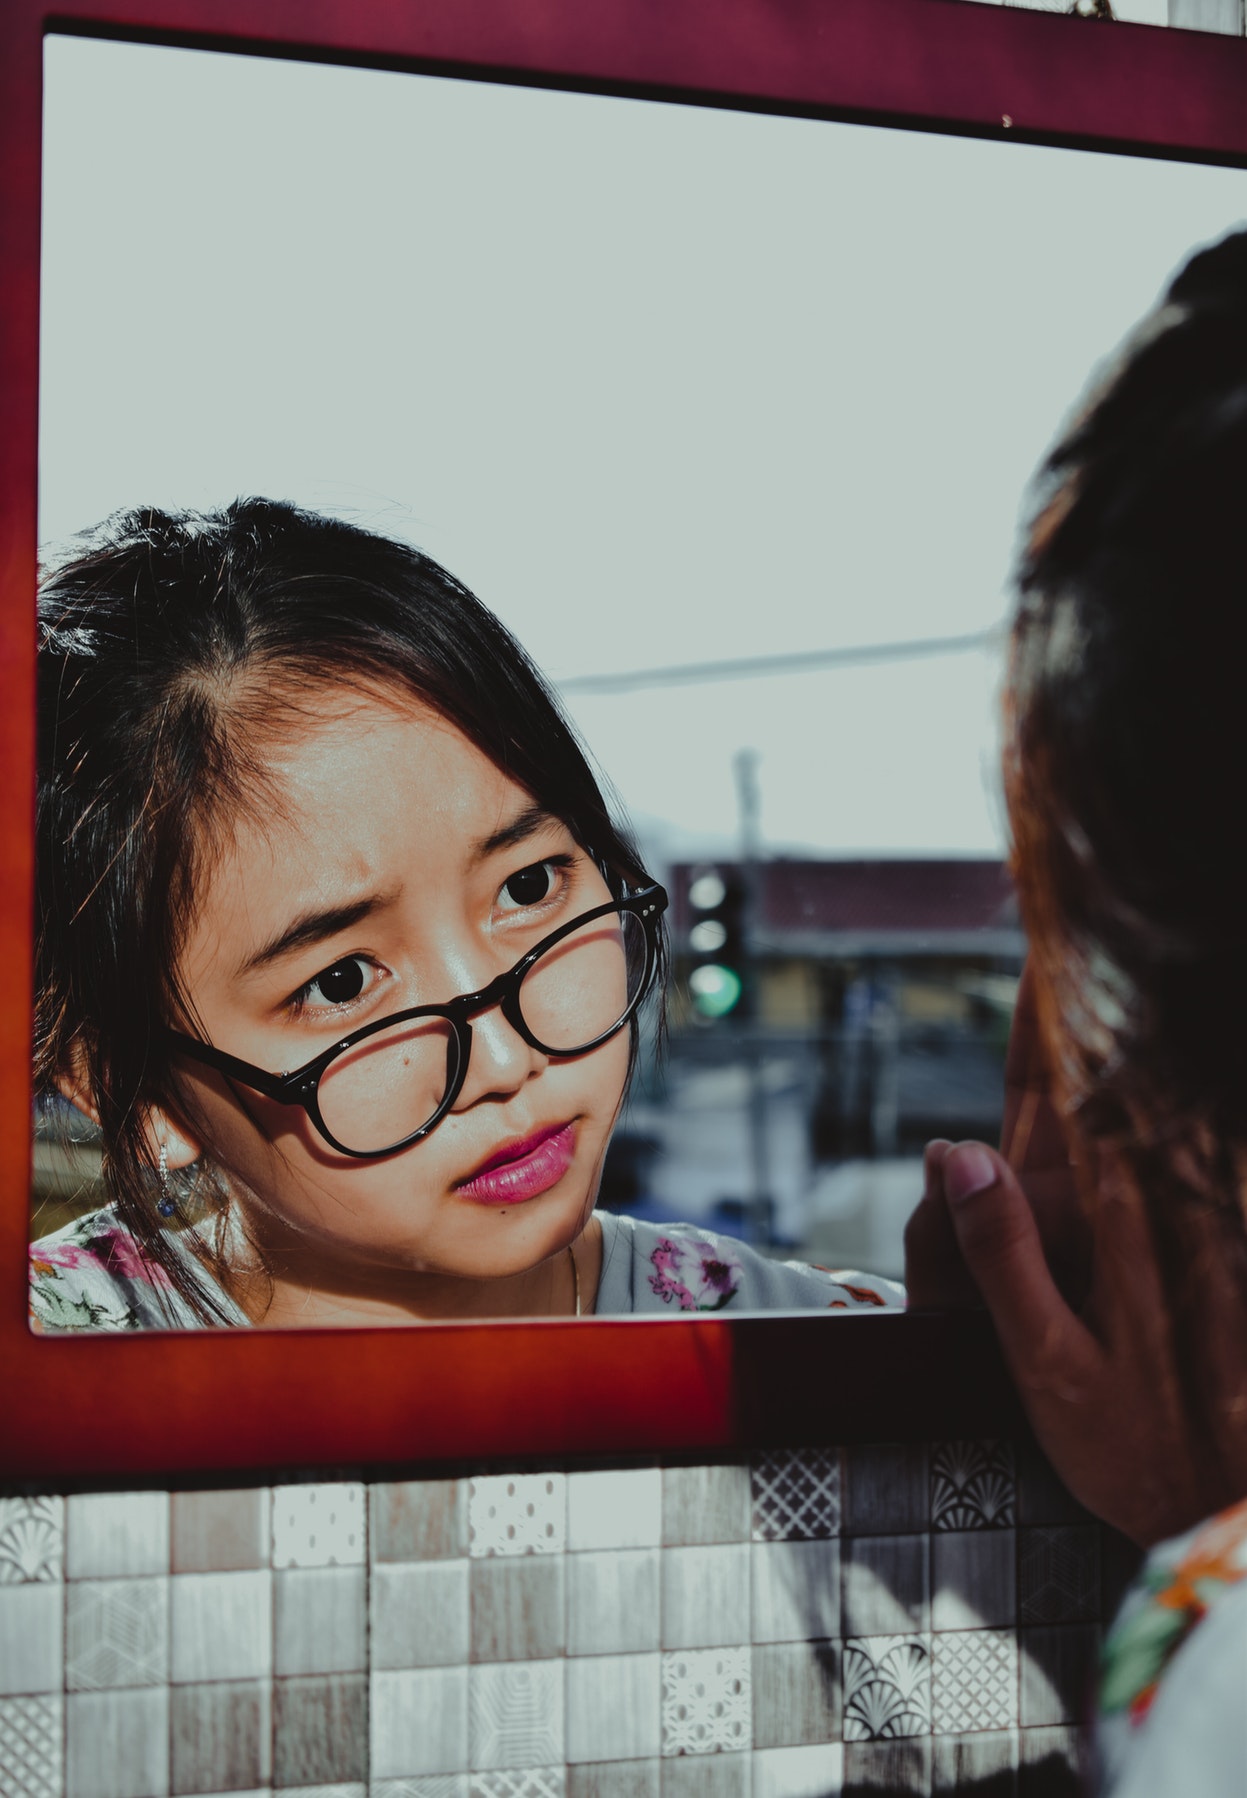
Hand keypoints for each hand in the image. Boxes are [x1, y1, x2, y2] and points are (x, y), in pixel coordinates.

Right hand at [905, 969, 1246, 1545]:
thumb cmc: (1156, 1457)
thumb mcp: (1054, 1375)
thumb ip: (1004, 1259)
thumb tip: (959, 1154)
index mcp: (1107, 1220)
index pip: (1062, 1092)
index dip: (1045, 1017)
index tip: (1037, 947)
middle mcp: (1157, 1203)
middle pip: (1109, 1080)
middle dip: (1077, 1011)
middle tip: (1056, 941)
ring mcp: (1198, 1215)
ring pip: (1155, 1109)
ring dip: (1128, 1046)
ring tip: (1077, 991)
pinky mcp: (1223, 1239)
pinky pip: (1180, 1158)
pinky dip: (1160, 1114)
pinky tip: (1135, 1090)